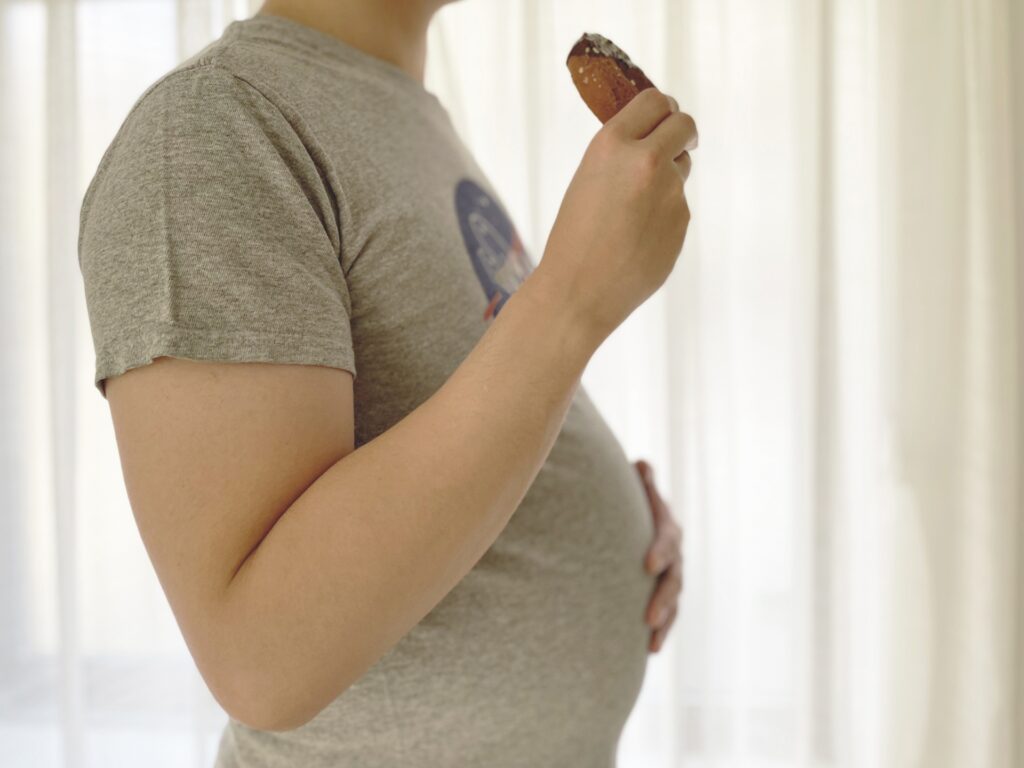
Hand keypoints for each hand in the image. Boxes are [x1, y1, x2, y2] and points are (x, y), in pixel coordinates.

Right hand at [531, 88, 696, 345]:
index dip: (663, 108)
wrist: (577, 291)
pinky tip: (637, 239)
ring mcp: (670, 193)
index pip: (655, 101)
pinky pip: (678, 207)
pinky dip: (663, 216)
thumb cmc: (572, 238)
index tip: (665, 117)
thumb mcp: (588, 179)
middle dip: (682, 132)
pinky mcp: (681, 222)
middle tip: (675, 143)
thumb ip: (623, 156)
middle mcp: (646, 162)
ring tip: (633, 212)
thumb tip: (659, 141)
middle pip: (684, 125)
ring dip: (668, 179)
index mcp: (612, 144)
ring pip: (681, 170)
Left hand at [634, 459, 682, 652]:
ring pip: (673, 602)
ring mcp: (672, 579)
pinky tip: (649, 651)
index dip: (660, 551)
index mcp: (668, 530)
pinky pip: (667, 617)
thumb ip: (641, 482)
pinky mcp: (664, 597)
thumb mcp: (639, 493)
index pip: (667, 540)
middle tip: (648, 617)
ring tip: (651, 638)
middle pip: (674, 579)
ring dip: (665, 621)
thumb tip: (640, 465)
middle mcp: (675, 557)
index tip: (648, 564)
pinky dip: (661, 633)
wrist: (643, 528)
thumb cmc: (635, 506)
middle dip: (663, 598)